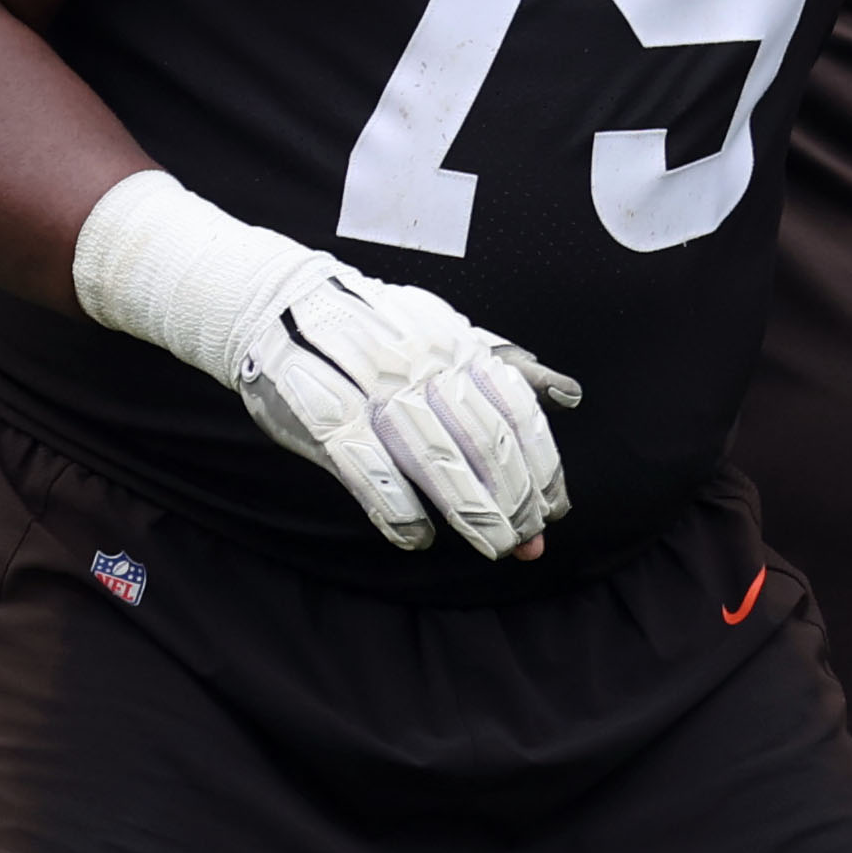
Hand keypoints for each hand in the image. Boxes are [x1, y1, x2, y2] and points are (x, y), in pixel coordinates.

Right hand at [233, 260, 582, 561]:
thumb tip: (570, 396)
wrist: (281, 305)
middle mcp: (424, 367)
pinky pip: (369, 470)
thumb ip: (506, 367)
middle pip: (483, 441)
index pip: (515, 413)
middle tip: (528, 539)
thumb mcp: (448, 330)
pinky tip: (419, 538)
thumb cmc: (378, 329)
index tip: (555, 507)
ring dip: (470, 511)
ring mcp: (374, 391)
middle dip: (514, 497)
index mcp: (457, 347)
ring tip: (495, 547)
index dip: (541, 464)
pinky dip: (398, 509)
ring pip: (435, 459)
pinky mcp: (325, 416)